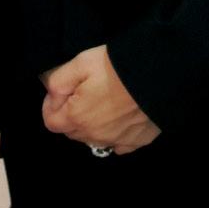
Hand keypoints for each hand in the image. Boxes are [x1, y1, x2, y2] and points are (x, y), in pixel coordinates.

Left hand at [40, 45, 160, 154]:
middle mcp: (94, 135)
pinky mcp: (137, 141)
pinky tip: (120, 118)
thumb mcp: (80, 63)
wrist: (158, 75)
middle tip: (83, 92)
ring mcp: (116, 141)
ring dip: (92, 125)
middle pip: (72, 131)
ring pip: (94, 139)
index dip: (51, 105)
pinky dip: (114, 134)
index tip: (61, 92)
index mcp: (77, 117)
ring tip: (103, 102)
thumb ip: (58, 81)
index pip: (51, 122)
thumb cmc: (117, 67)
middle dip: (71, 114)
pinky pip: (118, 144)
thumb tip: (52, 95)